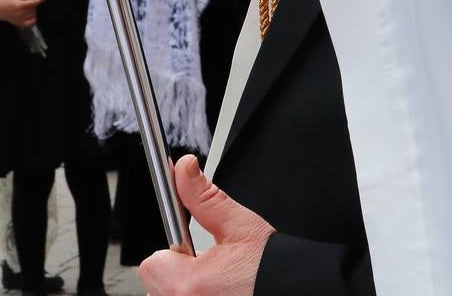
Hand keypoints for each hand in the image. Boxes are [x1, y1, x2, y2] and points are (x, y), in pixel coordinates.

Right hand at [0, 0, 43, 26]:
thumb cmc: (7, 1)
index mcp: (19, 5)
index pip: (32, 3)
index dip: (39, 0)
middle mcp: (20, 13)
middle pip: (33, 8)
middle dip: (33, 4)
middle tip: (28, 2)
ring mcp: (21, 20)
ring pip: (33, 15)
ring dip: (33, 11)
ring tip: (27, 8)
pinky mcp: (20, 24)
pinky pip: (31, 23)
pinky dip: (34, 19)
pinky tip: (32, 16)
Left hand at [139, 155, 274, 295]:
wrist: (299, 290)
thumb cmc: (272, 269)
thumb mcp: (240, 226)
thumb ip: (205, 198)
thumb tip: (184, 169)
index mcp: (190, 284)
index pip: (152, 264)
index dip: (175, 250)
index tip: (190, 247)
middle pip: (158, 282)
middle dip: (178, 269)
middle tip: (210, 266)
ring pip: (168, 294)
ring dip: (185, 287)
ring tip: (217, 282)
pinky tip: (217, 292)